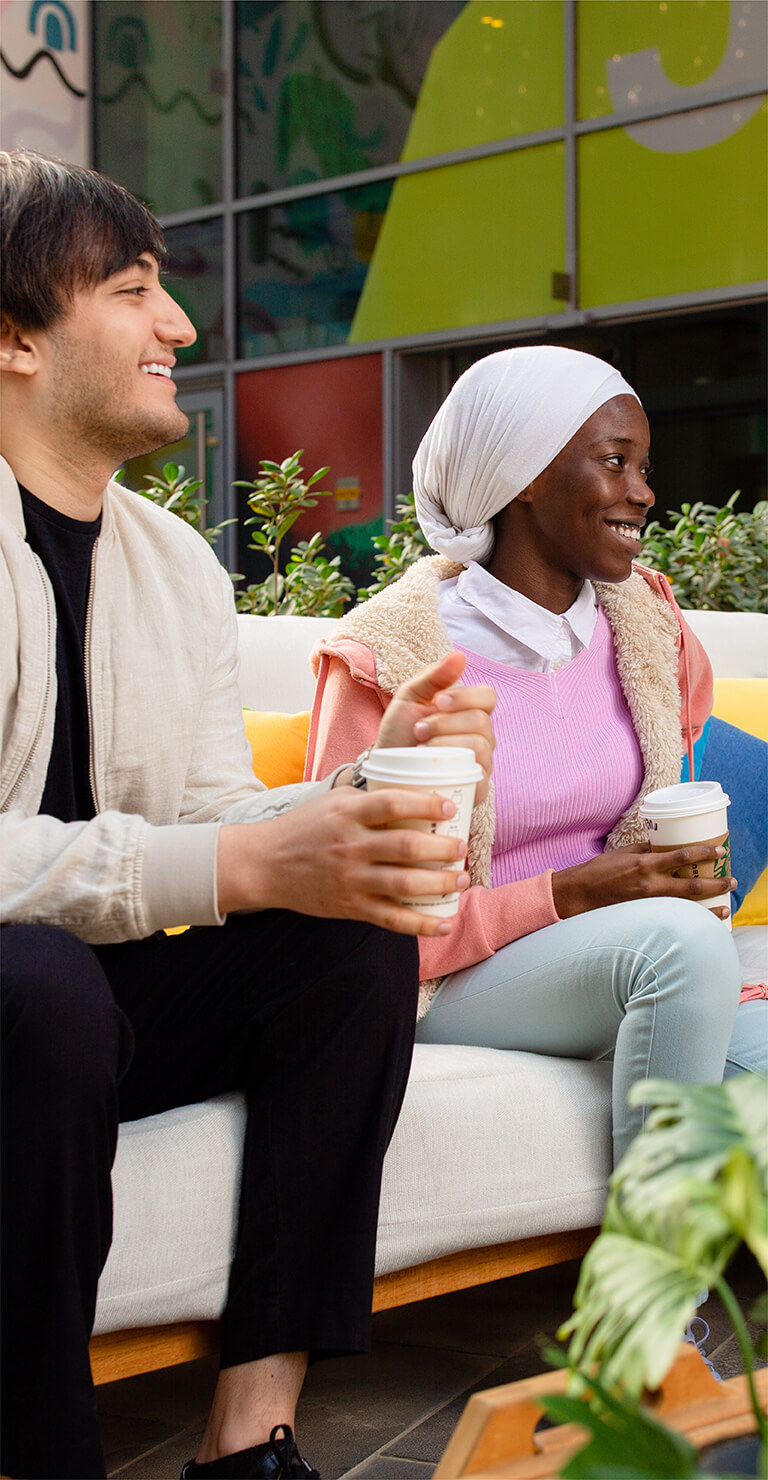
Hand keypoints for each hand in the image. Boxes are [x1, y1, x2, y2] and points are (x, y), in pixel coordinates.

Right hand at [217, 786, 470, 935]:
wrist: (264, 864)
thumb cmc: (303, 828)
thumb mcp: (331, 802)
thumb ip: (366, 797)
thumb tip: (409, 784)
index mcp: (347, 814)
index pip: (393, 803)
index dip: (426, 803)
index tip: (448, 806)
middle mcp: (351, 846)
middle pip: (407, 846)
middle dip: (444, 848)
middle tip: (461, 846)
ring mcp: (351, 879)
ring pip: (406, 883)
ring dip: (441, 882)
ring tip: (461, 877)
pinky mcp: (350, 906)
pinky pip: (393, 919)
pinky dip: (423, 924)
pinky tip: (445, 922)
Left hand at [374, 651, 495, 802]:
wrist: (386, 772)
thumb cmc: (399, 734)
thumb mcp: (409, 699)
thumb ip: (434, 676)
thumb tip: (461, 655)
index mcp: (468, 711)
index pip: (488, 696)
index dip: (465, 697)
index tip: (438, 701)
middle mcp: (481, 735)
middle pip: (481, 721)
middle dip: (445, 723)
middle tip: (419, 730)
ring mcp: (481, 762)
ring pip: (481, 745)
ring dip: (446, 744)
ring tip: (421, 750)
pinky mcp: (477, 787)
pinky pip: (479, 774)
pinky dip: (454, 768)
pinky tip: (433, 769)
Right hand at [552, 843, 736, 920]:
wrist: (576, 895)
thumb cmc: (597, 871)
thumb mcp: (622, 853)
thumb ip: (646, 850)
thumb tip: (666, 847)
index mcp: (644, 864)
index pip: (681, 856)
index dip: (704, 852)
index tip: (720, 850)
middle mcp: (649, 885)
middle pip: (691, 886)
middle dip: (715, 884)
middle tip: (731, 881)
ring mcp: (647, 904)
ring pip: (686, 908)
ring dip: (708, 909)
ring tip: (725, 908)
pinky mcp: (643, 918)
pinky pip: (672, 919)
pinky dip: (689, 922)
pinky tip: (701, 924)